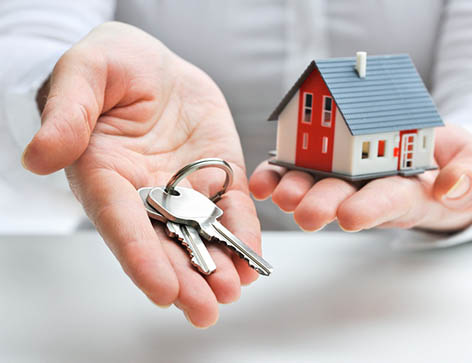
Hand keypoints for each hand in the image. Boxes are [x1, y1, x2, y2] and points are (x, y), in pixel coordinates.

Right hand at [22, 22, 260, 327]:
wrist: (153, 64)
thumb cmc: (110, 65)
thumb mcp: (83, 75)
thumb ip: (67, 114)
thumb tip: (40, 157)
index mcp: (105, 174)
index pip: (122, 222)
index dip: (140, 256)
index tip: (161, 289)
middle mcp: (145, 192)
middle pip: (163, 243)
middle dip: (184, 278)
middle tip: (204, 309)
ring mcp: (184, 187)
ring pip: (199, 235)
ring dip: (217, 267)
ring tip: (233, 292)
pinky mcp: (217, 175)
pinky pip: (231, 209)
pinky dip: (242, 234)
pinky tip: (252, 261)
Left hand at [250, 124, 471, 232]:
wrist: (428, 154)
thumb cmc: (450, 162)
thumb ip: (471, 176)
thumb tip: (452, 186)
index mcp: (406, 191)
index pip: (390, 201)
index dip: (371, 208)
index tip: (352, 217)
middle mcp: (369, 189)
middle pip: (345, 199)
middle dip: (324, 205)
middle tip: (306, 213)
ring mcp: (345, 177)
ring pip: (316, 186)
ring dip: (296, 191)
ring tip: (280, 194)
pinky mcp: (325, 163)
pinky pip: (298, 169)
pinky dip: (278, 175)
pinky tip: (263, 182)